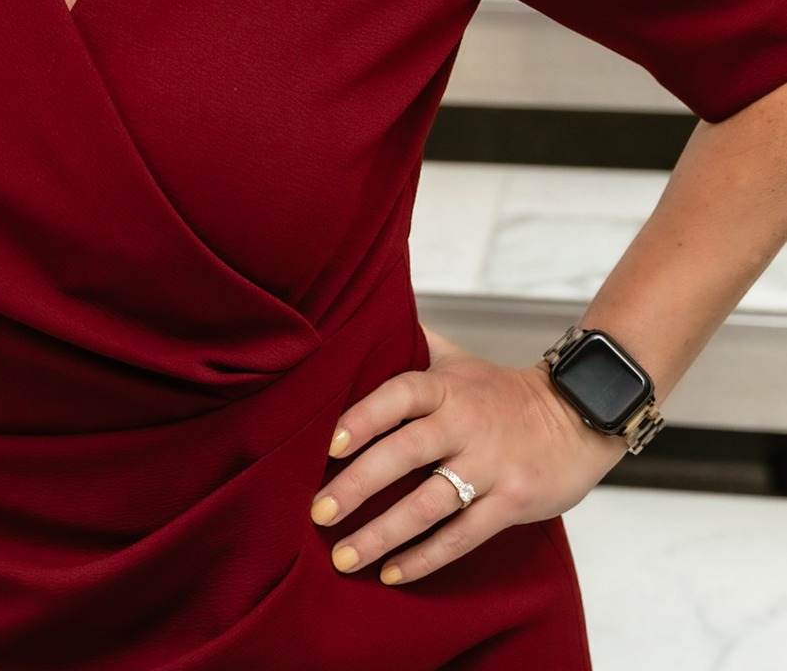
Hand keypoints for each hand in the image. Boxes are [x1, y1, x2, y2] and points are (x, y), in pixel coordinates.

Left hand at [308, 328, 622, 583]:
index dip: (363, 417)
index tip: (328, 446)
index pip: (398, 395)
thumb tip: (361, 325)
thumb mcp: (460, 360)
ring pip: (429, 503)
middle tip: (318, 513)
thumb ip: (414, 347)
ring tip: (344, 556)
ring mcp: (491, 464)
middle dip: (358, 485)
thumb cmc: (503, 392)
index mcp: (448, 386)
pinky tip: (392, 573)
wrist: (578, 415)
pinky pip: (462, 536)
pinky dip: (425, 557)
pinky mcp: (512, 501)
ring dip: (383, 534)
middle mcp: (466, 422)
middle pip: (405, 452)